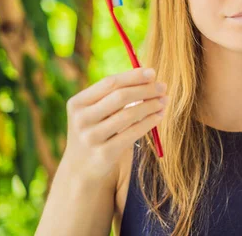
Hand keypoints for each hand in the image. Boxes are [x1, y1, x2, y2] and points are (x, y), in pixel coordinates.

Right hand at [62, 67, 168, 181]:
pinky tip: (159, 116)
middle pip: (120, 97)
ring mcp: (91, 138)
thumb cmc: (95, 130)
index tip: (152, 72)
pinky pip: (132, 133)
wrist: (81, 169)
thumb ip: (115, 93)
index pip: (110, 83)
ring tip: (164, 100)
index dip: (133, 76)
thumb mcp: (95, 111)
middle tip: (163, 87)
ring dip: (150, 105)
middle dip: (145, 89)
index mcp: (77, 103)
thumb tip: (148, 73)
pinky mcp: (104, 154)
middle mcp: (81, 119)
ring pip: (128, 115)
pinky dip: (149, 122)